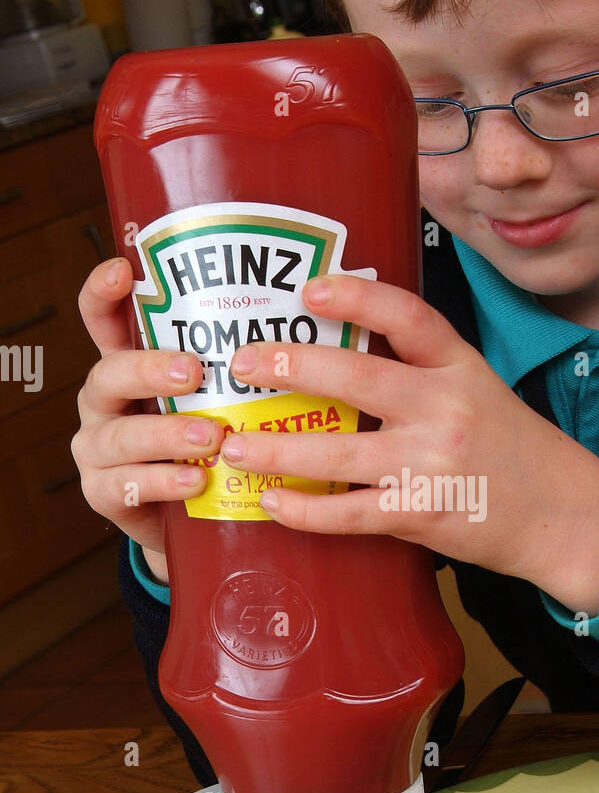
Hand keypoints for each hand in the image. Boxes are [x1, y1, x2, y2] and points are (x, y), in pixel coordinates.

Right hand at [72, 257, 225, 576]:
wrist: (194, 521)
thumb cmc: (213, 444)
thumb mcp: (220, 399)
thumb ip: (238, 366)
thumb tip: (306, 316)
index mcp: (128, 367)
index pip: (102, 321)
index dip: (103, 293)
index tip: (124, 271)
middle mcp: (106, 403)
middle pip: (108, 374)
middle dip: (149, 369)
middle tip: (194, 372)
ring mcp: (98, 449)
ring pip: (119, 435)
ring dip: (165, 434)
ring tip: (209, 437)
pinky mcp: (104, 494)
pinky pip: (125, 486)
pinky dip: (163, 482)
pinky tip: (196, 482)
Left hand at [220, 274, 598, 611]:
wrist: (561, 514)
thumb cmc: (511, 448)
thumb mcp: (478, 388)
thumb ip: (421, 370)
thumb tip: (342, 349)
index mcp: (460, 367)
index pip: (408, 316)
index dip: (356, 295)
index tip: (308, 288)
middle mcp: (446, 409)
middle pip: (358, 377)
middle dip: (291, 366)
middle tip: (243, 362)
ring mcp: (432, 463)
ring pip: (338, 453)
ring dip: (277, 449)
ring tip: (233, 443)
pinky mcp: (421, 514)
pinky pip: (348, 513)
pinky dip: (305, 510)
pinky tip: (272, 502)